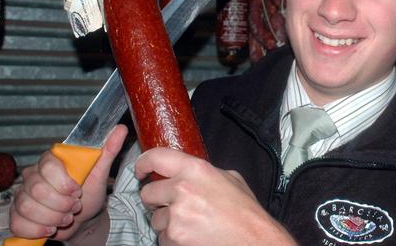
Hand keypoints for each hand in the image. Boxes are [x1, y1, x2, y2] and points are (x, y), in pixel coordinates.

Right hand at [9, 124, 127, 239]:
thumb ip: (108, 150)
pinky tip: (51, 228)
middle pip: (37, 190)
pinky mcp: (16, 215)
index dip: (64, 183)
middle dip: (61, 203)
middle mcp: (32, 176)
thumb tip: (120, 129)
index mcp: (51, 161)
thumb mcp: (100, 173)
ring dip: (52, 217)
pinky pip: (18, 223)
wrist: (83, 218)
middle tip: (75, 206)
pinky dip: (37, 229)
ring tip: (66, 217)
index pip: (48, 166)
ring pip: (27, 207)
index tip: (78, 190)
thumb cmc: (89, 192)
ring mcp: (22, 195)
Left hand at [136, 147, 296, 245]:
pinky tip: (192, 236)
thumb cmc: (246, 212)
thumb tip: (187, 172)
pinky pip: (162, 237)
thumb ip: (205, 173)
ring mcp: (177, 215)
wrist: (255, 240)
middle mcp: (182, 188)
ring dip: (167, 222)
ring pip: (154, 218)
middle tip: (170, 205)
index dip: (143, 163)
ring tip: (190, 224)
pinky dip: (173, 239)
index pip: (156, 157)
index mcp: (196, 169)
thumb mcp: (230, 179)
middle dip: (156, 200)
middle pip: (148, 192)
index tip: (140, 170)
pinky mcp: (174, 237)